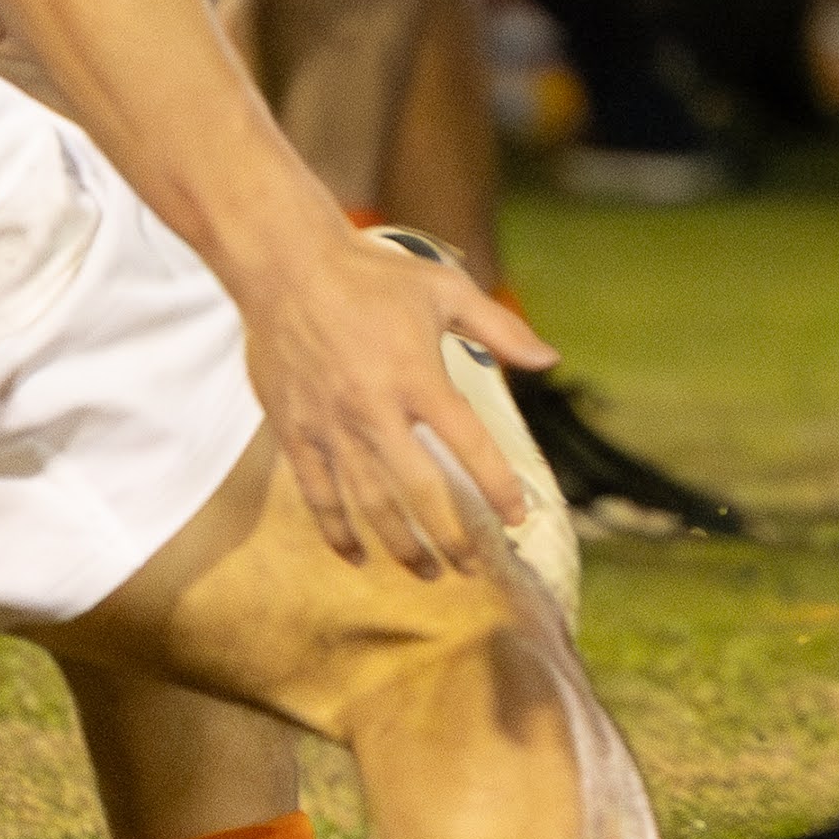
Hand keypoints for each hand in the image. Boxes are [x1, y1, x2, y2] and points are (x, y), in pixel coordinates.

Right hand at [231, 221, 559, 577]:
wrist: (286, 267)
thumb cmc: (371, 275)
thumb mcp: (446, 289)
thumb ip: (500, 329)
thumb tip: (551, 359)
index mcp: (418, 377)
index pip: (470, 445)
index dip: (498, 487)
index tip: (518, 517)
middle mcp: (376, 410)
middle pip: (420, 492)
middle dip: (449, 536)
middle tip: (471, 567)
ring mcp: (331, 426)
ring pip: (370, 504)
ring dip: (400, 545)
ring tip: (425, 571)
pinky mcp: (294, 432)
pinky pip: (318, 495)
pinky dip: (337, 531)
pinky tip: (356, 555)